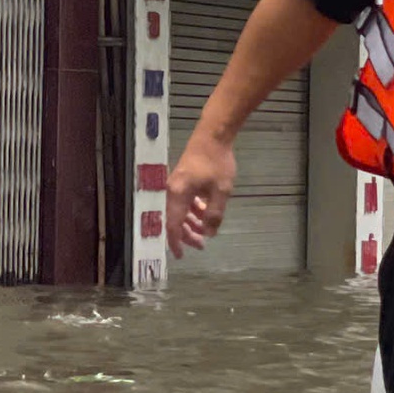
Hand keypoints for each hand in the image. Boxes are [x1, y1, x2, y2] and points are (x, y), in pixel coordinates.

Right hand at [167, 128, 236, 254]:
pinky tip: (205, 213)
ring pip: (181, 211)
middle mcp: (173, 192)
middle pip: (175, 220)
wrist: (213, 136)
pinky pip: (185, 201)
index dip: (176, 242)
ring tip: (205, 232)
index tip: (180, 256)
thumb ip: (215, 214)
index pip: (173, 225)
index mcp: (178, 195)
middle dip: (187, 235)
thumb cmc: (217, 163)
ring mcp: (177, 185)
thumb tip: (209, 234)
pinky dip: (194, 210)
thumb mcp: (221, 191)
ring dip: (192, 223)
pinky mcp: (184, 180)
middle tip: (201, 246)